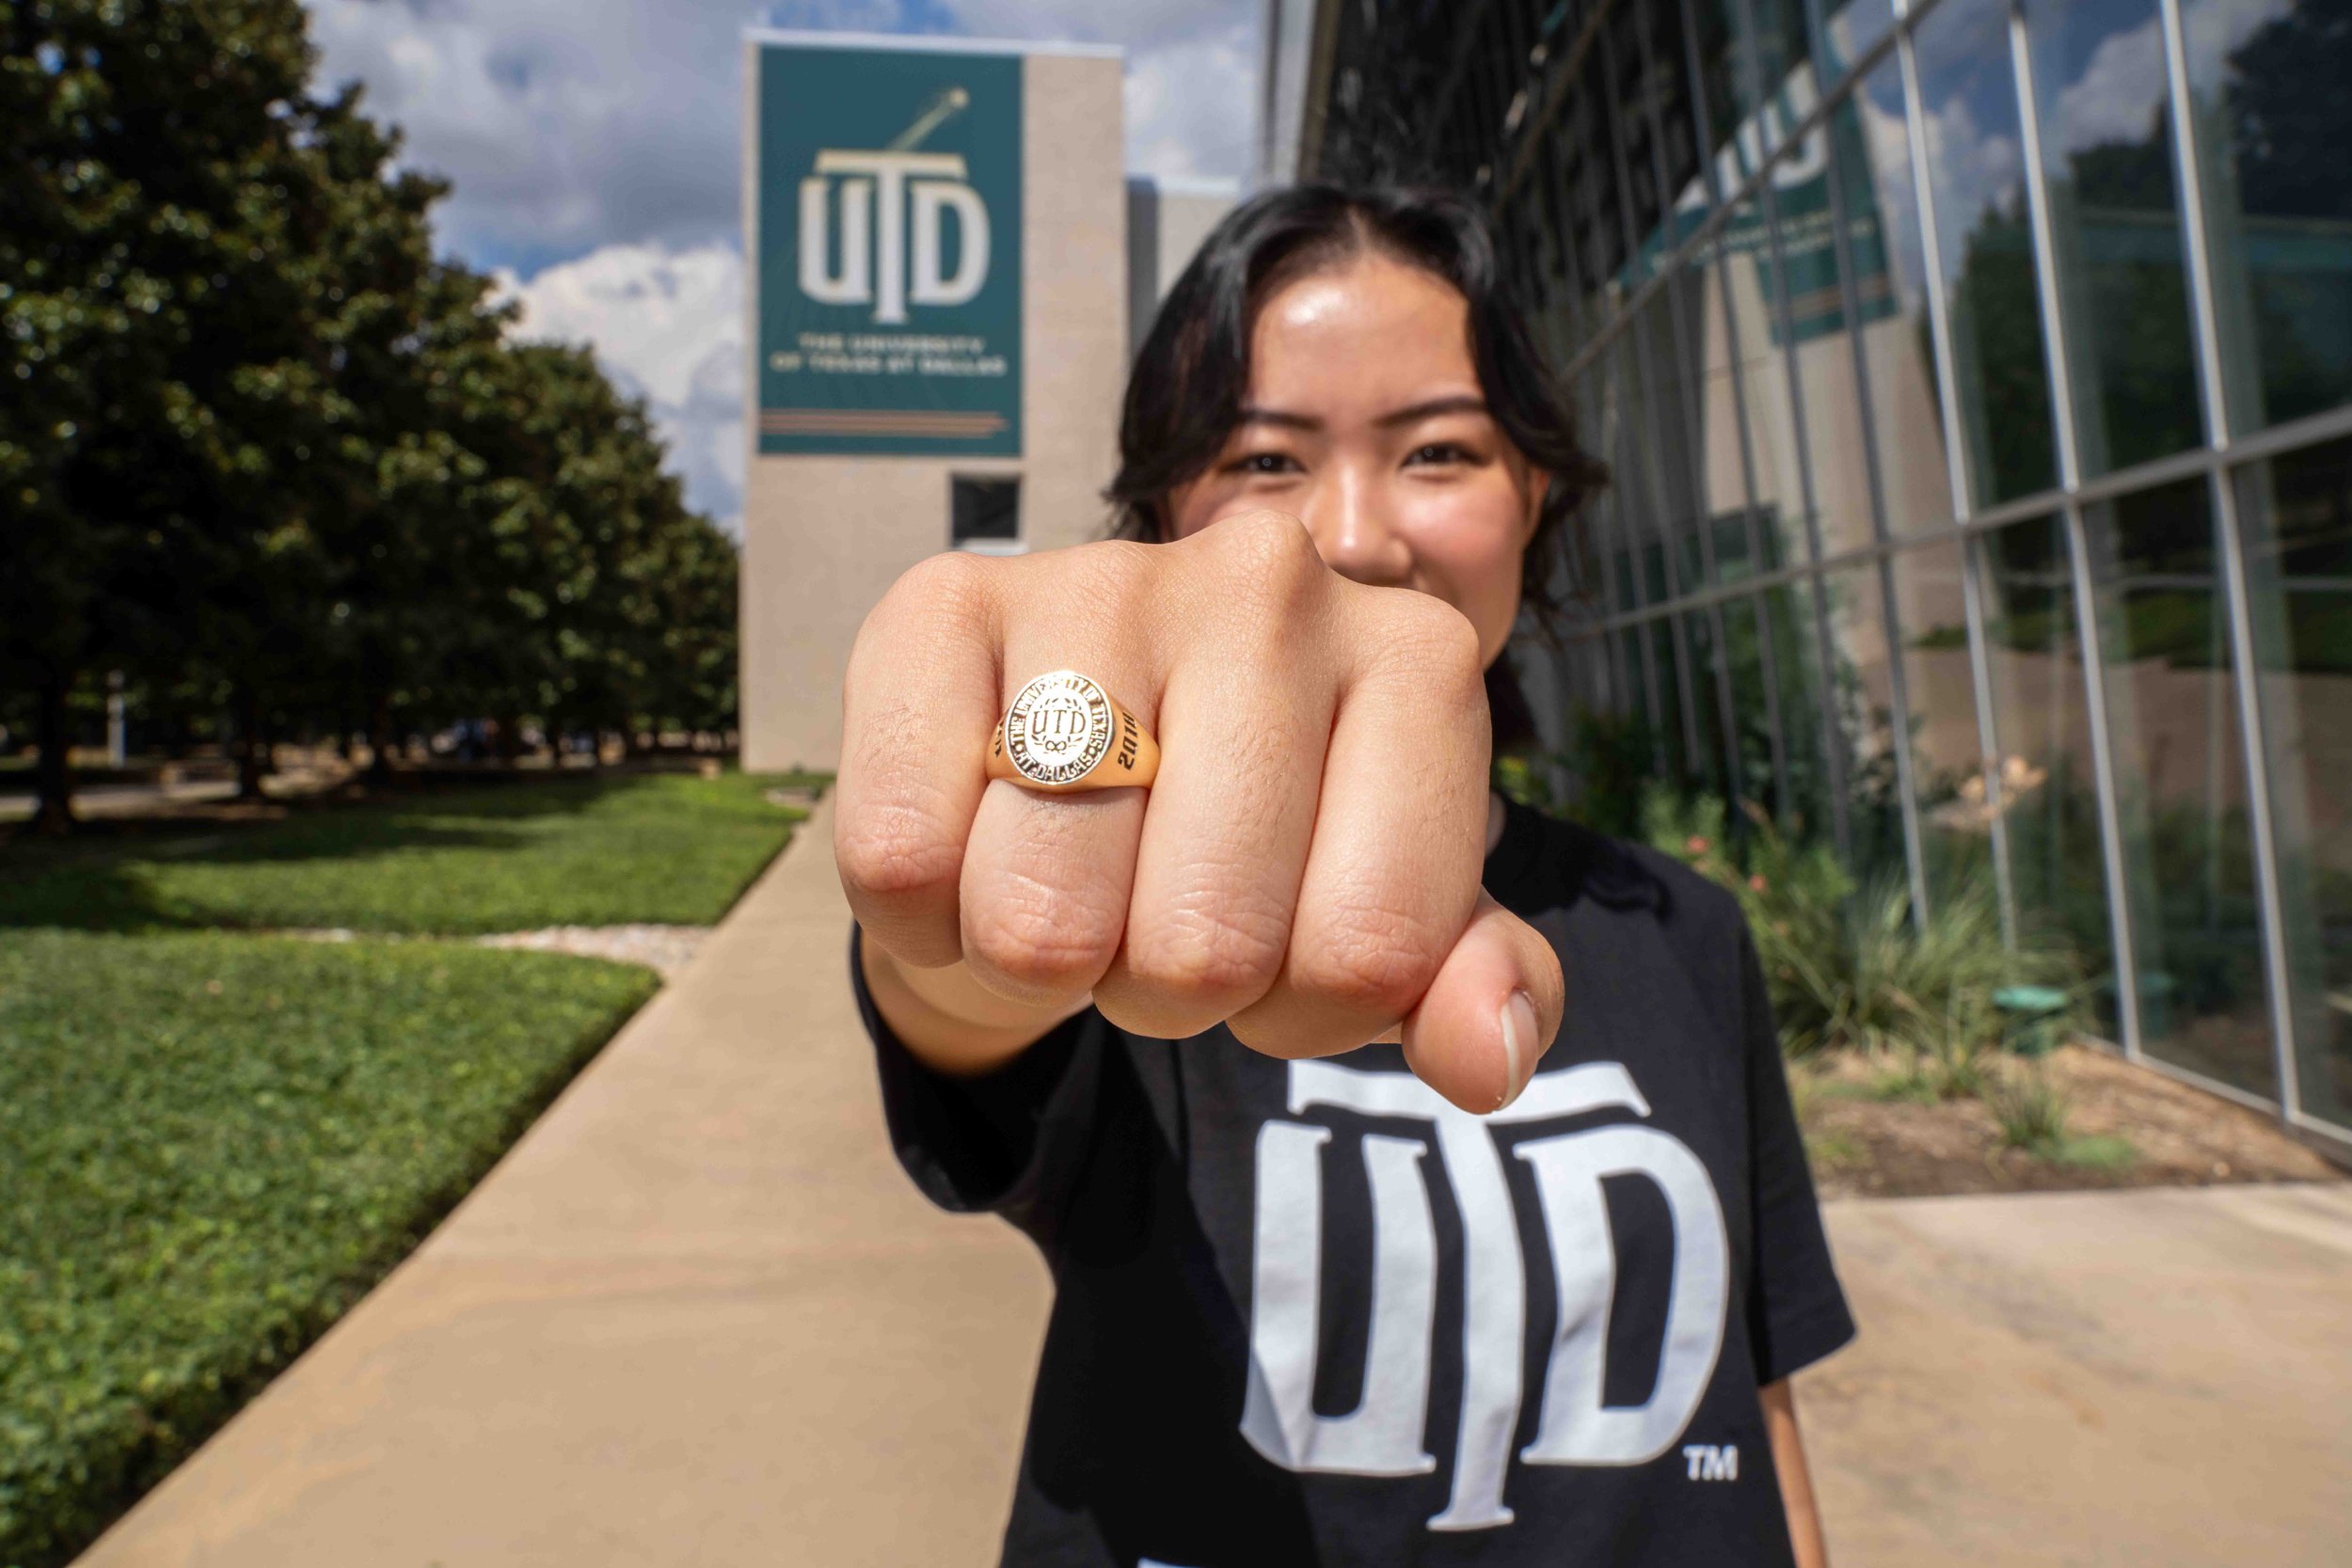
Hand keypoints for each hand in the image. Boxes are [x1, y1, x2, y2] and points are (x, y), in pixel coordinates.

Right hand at [836, 510, 1563, 1112]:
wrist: (1075, 763)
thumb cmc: (1254, 846)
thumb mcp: (1383, 918)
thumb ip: (1472, 989)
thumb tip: (1482, 1058)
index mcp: (1419, 664)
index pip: (1368, 955)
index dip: (1304, 1016)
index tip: (1279, 952)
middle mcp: (1273, 585)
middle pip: (1206, 946)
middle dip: (1164, 992)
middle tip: (1151, 917)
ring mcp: (1102, 580)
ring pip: (1044, 921)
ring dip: (1038, 964)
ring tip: (1066, 883)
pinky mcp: (942, 603)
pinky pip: (903, 860)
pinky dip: (924, 918)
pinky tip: (969, 847)